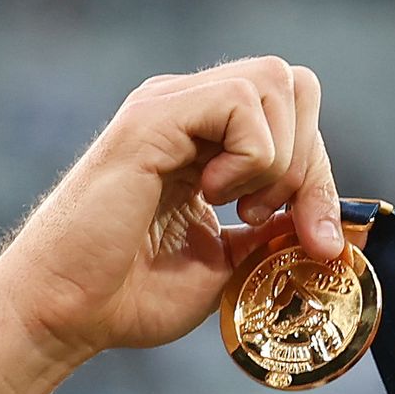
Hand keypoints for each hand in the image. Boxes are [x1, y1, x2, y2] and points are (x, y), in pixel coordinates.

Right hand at [0, 57, 343, 363]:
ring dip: (279, 159)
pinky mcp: (152, 119)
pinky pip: (239, 102)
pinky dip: (251, 157)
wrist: (67, 312)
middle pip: (292, 83)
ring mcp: (168, 106)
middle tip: (272, 222)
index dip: (320, 177)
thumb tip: (327, 224)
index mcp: (204, 138)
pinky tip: (212, 195)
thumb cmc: (129, 294)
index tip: (314, 242)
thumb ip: (273, 232)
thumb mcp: (227, 262)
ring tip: (237, 209)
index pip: (294, 117)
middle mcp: (186, 109)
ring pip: (273, 81)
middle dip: (309, 160)